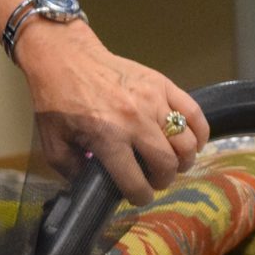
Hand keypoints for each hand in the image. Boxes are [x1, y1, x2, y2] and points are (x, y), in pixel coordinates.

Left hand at [13, 19, 210, 203]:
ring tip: (174, 162)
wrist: (67, 57)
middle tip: (156, 179)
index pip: (136, 182)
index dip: (140, 197)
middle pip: (168, 163)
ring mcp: (154, 100)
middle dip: (164, 180)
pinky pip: (194, 113)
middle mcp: (135, 121)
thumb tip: (93, 187)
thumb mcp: (53, 144)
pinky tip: (193, 142)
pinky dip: (200, 132)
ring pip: (186, 142)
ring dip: (184, 160)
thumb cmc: (57, 100)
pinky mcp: (163, 84)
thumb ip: (72, 171)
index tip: (140, 196)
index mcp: (108, 138)